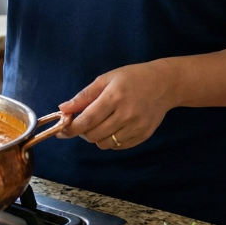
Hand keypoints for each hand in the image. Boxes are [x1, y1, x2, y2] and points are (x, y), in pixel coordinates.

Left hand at [58, 60, 177, 149]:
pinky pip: (118, 146)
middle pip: (94, 135)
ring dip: (96, 137)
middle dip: (82, 132)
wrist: (163, 84)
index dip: (71, 128)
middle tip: (82, 123)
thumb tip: (64, 108)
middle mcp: (126, 114)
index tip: (62, 130)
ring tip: (98, 124)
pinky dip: (110, 140)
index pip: (87, 120)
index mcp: (114, 97)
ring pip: (105, 143)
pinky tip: (112, 127)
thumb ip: (84, 96)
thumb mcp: (106, 79)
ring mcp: (136, 126)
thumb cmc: (132, 78)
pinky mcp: (143, 135)